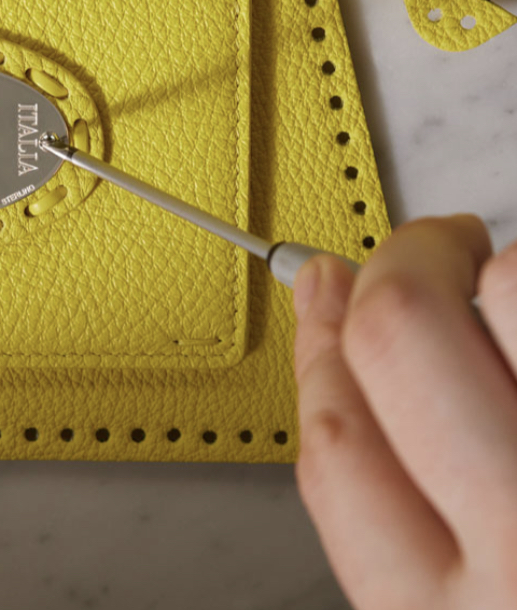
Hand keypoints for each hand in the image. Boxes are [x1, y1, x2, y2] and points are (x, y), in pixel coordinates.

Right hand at [293, 213, 516, 609]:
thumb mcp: (462, 587)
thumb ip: (399, 480)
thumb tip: (335, 308)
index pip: (335, 442)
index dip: (320, 343)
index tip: (326, 286)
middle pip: (400, 337)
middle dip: (406, 260)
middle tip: (437, 241)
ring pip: (506, 290)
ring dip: (499, 265)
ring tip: (511, 284)